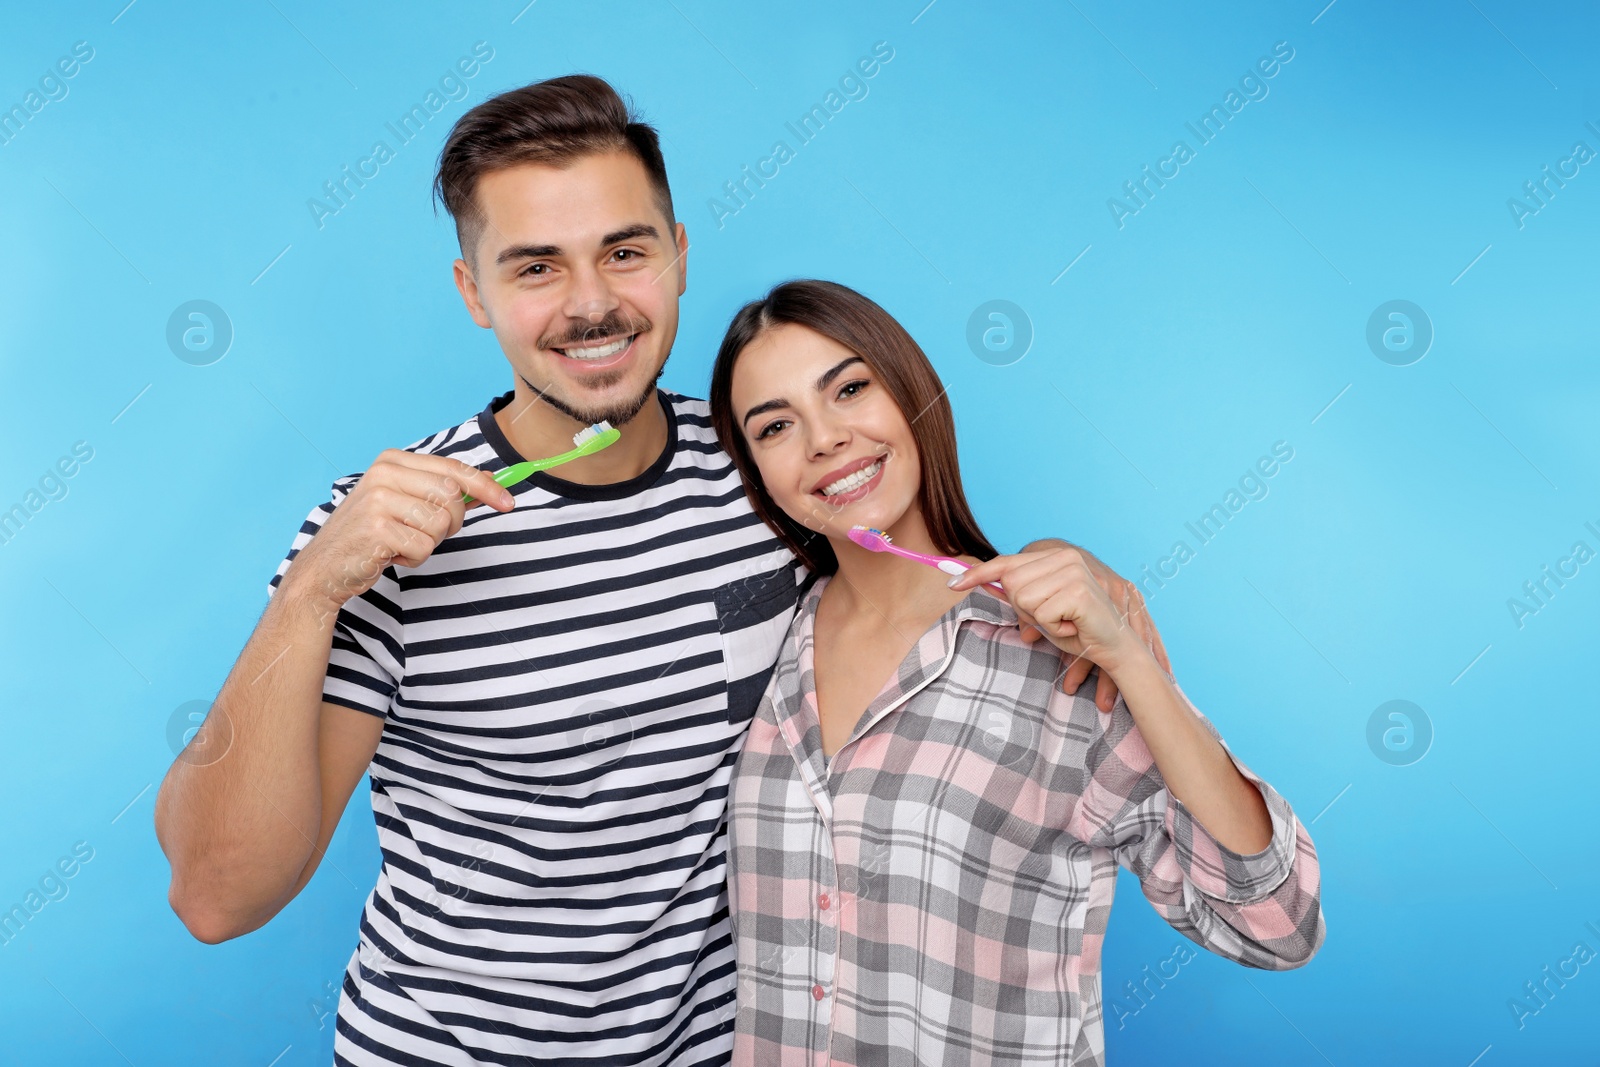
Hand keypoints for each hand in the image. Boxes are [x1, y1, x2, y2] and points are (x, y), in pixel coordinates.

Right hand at [278, 449, 514, 617]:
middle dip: (452, 522)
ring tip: (401, 543)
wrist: (324, 567)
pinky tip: (390, 555)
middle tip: (426, 533)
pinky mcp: (377, 528)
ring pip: (441, 523)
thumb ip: (443, 489)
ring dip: (429, 543)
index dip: (486, 487)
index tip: (509, 502)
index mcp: (392, 461)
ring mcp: (378, 500)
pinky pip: (424, 546)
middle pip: (453, 496)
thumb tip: (490, 480)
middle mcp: (384, 474)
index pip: (453, 468)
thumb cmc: (370, 534)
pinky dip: (414, 558)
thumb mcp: (405, 503)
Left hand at [951, 541, 1170, 709]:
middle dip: (1026, 610)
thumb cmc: (1079, 630)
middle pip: (1011, 584)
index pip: (1008, 563)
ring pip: (1023, 600)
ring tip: (1065, 623)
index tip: (952, 583)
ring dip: (1041, 621)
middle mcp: (1064, 558)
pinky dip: (1054, 629)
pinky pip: (1041, 615)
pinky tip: (1074, 627)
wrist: (1116, 647)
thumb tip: (989, 587)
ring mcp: (1072, 571)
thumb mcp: (1042, 611)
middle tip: (1055, 619)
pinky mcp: (1077, 590)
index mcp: (1056, 558)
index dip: (978, 574)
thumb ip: (1020, 597)